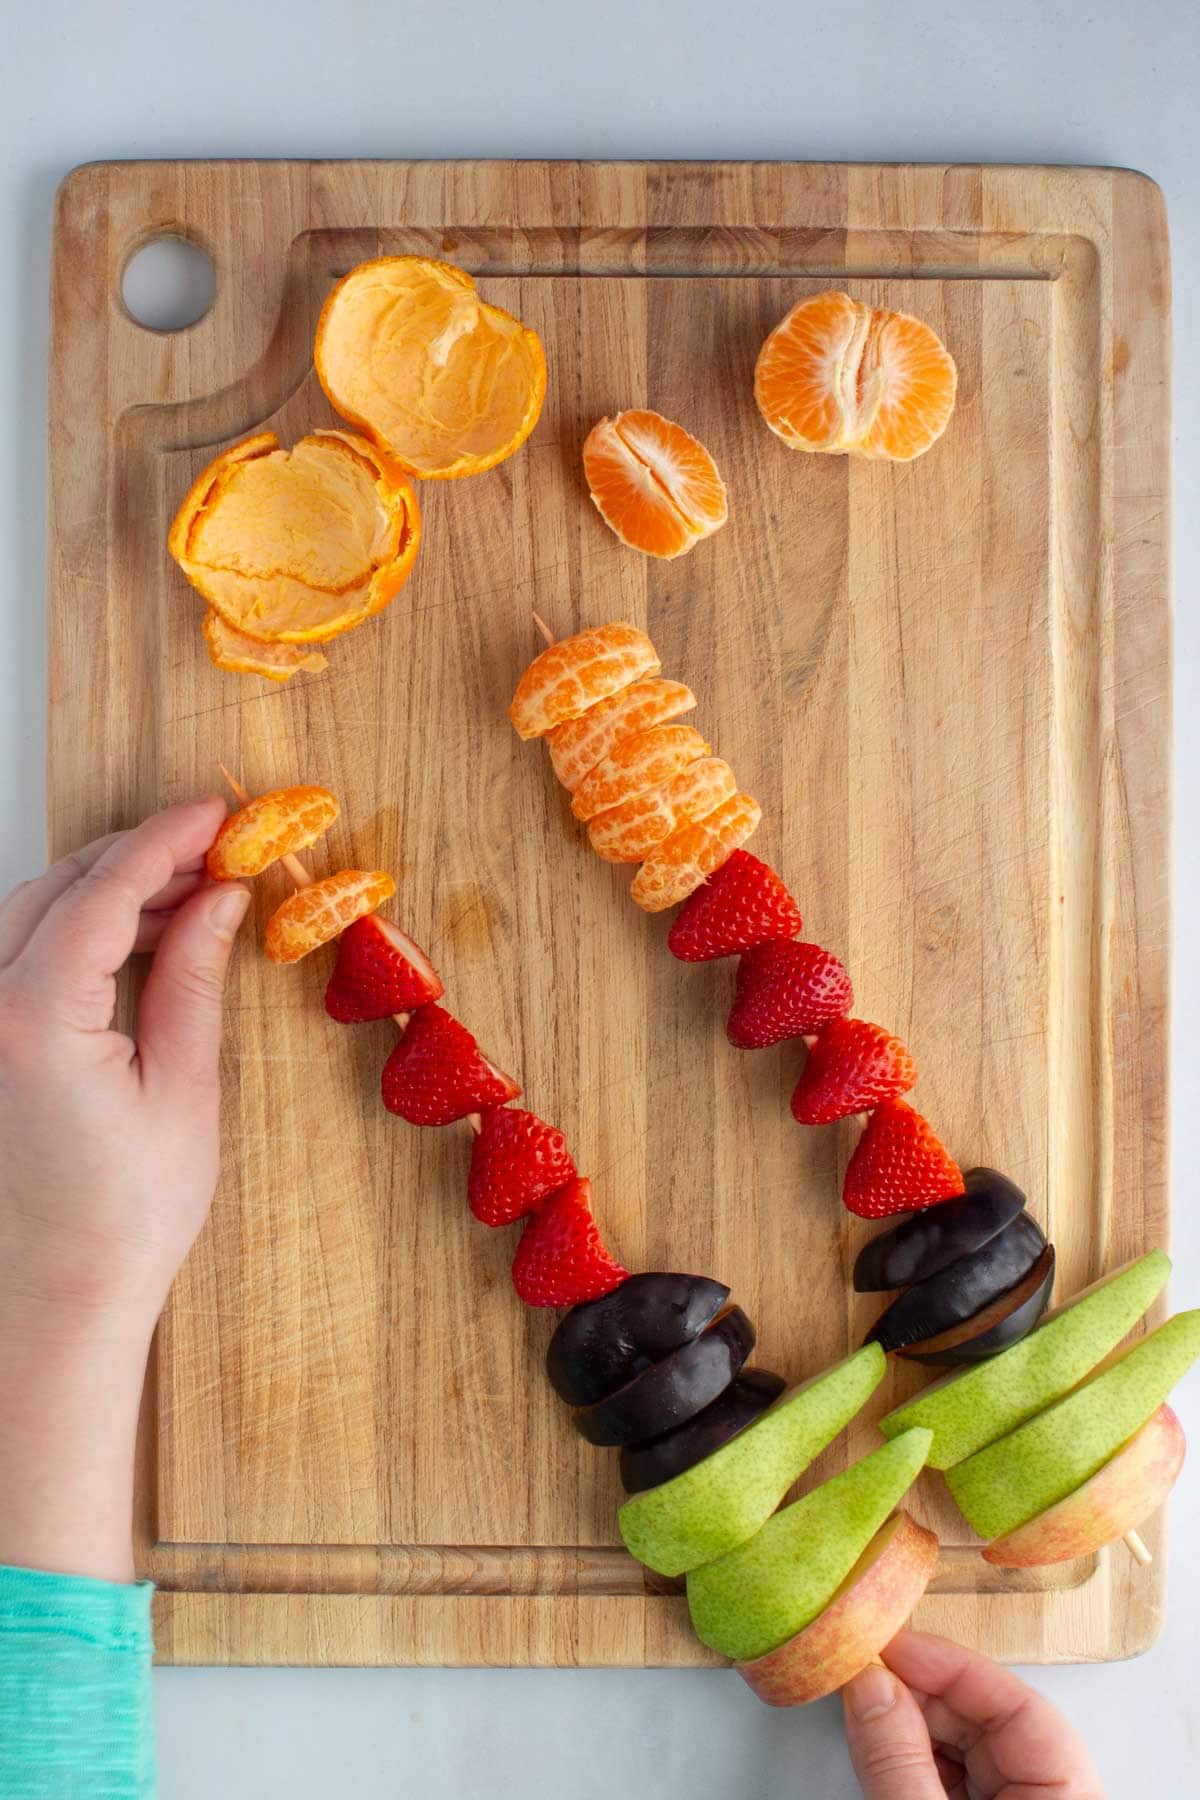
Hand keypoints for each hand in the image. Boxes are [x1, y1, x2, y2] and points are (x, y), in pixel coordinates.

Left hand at [0, 799, 247, 1580]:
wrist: (54, 1304)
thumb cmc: (122, 1220)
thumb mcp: (183, 1091)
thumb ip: (192, 979)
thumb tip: (219, 898)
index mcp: (33, 1020)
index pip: (102, 891)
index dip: (165, 840)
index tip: (218, 815)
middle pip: (55, 887)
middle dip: (136, 856)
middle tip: (215, 853)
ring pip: (28, 912)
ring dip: (104, 890)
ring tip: (186, 897)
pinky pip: (16, 954)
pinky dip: (74, 930)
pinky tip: (131, 941)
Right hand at [842, 1630, 1105, 1796]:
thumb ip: (901, 1762)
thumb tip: (869, 1682)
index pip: (1022, 1710)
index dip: (955, 1669)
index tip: (894, 1646)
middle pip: (986, 1725)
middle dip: (920, 1694)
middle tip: (862, 1669)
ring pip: (961, 1752)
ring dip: (907, 1723)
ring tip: (860, 1700)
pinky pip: (946, 1782)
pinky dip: (907, 1760)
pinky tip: (874, 1741)